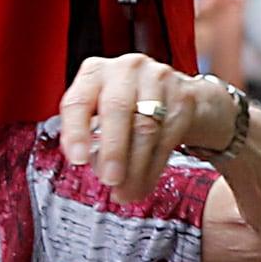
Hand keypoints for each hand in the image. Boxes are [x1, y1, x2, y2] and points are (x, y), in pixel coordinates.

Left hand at [57, 53, 227, 204]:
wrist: (179, 96)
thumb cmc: (130, 108)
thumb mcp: (99, 113)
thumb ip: (86, 133)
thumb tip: (84, 159)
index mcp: (95, 72)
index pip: (78, 101)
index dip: (76, 132)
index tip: (77, 159)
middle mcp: (126, 69)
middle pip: (116, 109)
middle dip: (112, 150)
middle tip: (109, 180)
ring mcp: (158, 78)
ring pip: (145, 127)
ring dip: (134, 168)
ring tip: (126, 193)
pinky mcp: (183, 97)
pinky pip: (167, 137)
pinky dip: (153, 168)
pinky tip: (143, 185)